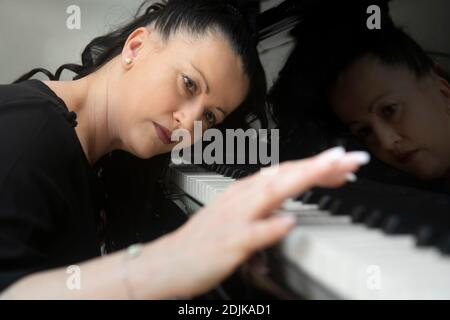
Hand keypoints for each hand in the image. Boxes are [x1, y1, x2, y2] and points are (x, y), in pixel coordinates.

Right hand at [150, 147, 368, 297]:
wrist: (168, 262)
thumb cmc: (204, 240)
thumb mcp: (237, 215)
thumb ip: (262, 205)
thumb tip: (285, 201)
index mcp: (245, 192)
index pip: (286, 173)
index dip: (316, 166)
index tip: (342, 162)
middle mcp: (241, 199)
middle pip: (285, 176)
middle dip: (320, 165)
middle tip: (351, 157)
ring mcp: (235, 220)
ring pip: (271, 195)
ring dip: (302, 180)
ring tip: (331, 171)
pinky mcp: (228, 244)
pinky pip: (251, 235)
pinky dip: (269, 227)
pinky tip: (287, 222)